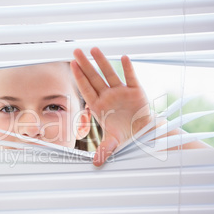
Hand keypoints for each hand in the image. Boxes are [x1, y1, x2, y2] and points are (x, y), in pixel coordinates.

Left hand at [71, 47, 151, 166]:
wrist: (142, 132)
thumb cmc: (124, 133)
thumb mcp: (113, 142)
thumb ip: (104, 150)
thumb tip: (96, 163)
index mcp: (99, 106)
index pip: (86, 89)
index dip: (80, 77)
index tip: (72, 65)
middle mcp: (108, 96)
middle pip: (94, 78)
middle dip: (85, 65)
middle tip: (76, 51)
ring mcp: (121, 92)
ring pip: (110, 74)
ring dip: (103, 62)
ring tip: (94, 49)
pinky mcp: (135, 91)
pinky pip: (131, 78)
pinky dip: (128, 69)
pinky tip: (123, 57)